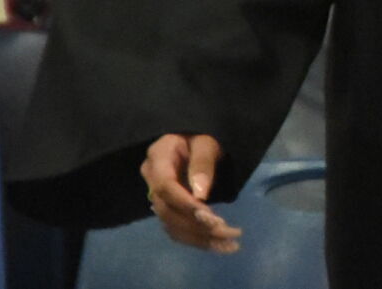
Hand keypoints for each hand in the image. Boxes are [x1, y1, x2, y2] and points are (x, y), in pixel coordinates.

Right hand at [141, 134, 240, 253]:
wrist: (194, 139)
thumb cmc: (201, 135)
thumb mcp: (206, 141)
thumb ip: (202, 163)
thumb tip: (200, 195)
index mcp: (158, 157)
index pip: (165, 186)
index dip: (185, 204)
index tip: (210, 216)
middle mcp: (151, 180)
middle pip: (168, 211)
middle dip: (197, 226)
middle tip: (228, 232)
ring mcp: (157, 197)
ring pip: (171, 225)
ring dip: (200, 238)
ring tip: (229, 245)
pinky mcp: (167, 208)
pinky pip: (176, 228)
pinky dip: (196, 239)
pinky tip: (218, 245)